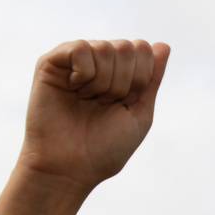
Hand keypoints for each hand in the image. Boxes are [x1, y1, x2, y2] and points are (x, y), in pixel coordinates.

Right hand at [18, 39, 170, 192]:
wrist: (68, 169)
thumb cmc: (103, 150)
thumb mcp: (139, 115)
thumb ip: (152, 79)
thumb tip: (163, 45)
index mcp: (119, 74)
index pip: (143, 50)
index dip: (140, 79)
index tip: (124, 104)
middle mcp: (97, 64)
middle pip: (126, 47)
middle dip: (122, 82)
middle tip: (103, 104)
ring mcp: (74, 61)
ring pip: (105, 48)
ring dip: (102, 82)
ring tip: (87, 101)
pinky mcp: (50, 63)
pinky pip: (80, 47)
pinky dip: (84, 73)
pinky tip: (74, 89)